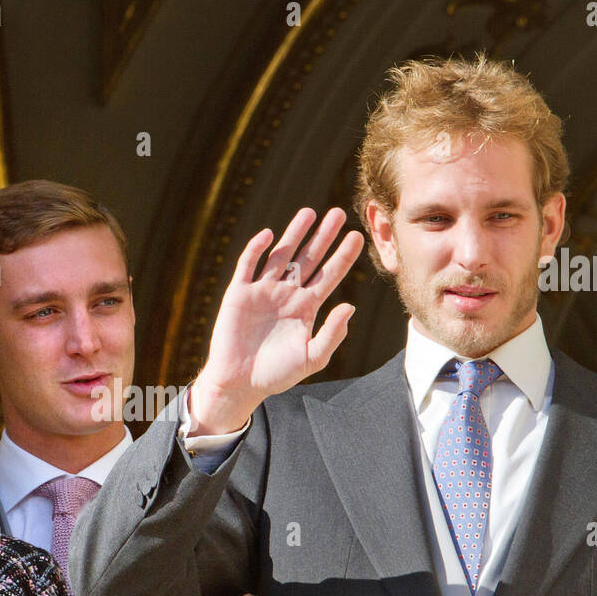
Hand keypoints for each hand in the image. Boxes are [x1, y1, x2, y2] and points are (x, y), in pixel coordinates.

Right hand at [188, 207, 364, 434]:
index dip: (343, 256)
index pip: (329, 276)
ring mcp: (262, 291)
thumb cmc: (276, 374)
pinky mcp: (239, 294)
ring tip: (309, 212)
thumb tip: (350, 306)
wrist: (240, 383)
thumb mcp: (311, 358)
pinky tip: (269, 235)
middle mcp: (286, 294)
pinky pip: (248, 266)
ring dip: (294, 234)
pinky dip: (257, 249)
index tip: (357, 236)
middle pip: (308, 258)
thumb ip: (332, 334)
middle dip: (322, 237)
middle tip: (338, 213)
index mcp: (305, 308)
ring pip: (281, 255)